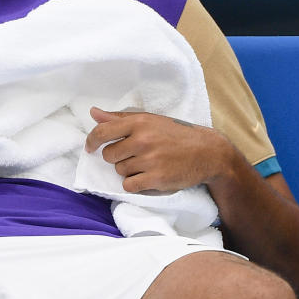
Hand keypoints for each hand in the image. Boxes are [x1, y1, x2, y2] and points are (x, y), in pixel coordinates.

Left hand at [84, 106, 234, 193]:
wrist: (208, 153)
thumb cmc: (176, 134)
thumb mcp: (150, 120)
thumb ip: (120, 118)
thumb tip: (93, 113)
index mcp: (139, 122)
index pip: (103, 132)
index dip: (92, 141)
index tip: (90, 148)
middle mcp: (142, 140)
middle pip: (110, 155)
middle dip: (118, 157)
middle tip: (134, 155)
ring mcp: (149, 160)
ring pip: (120, 171)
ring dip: (129, 171)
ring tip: (147, 164)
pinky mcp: (156, 179)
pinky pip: (129, 185)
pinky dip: (135, 184)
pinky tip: (148, 177)